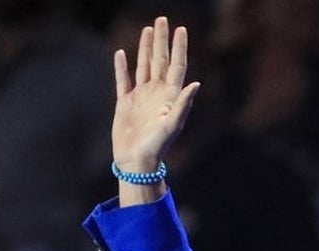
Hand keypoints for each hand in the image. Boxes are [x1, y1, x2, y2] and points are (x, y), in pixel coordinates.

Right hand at [111, 16, 199, 172]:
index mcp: (170, 96)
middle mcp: (157, 93)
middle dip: (161, 40)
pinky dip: (122, 66)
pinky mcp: (125, 103)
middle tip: (162, 19)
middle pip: (160, 60)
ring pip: (144, 65)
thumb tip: (196, 83)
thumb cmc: (157, 147)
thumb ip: (183, 104)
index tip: (181, 29)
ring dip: (145, 48)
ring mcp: (141, 96)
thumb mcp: (172, 125)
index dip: (179, 47)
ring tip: (147, 30)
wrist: (137, 162)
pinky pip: (123, 80)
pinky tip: (121, 53)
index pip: (176, 65)